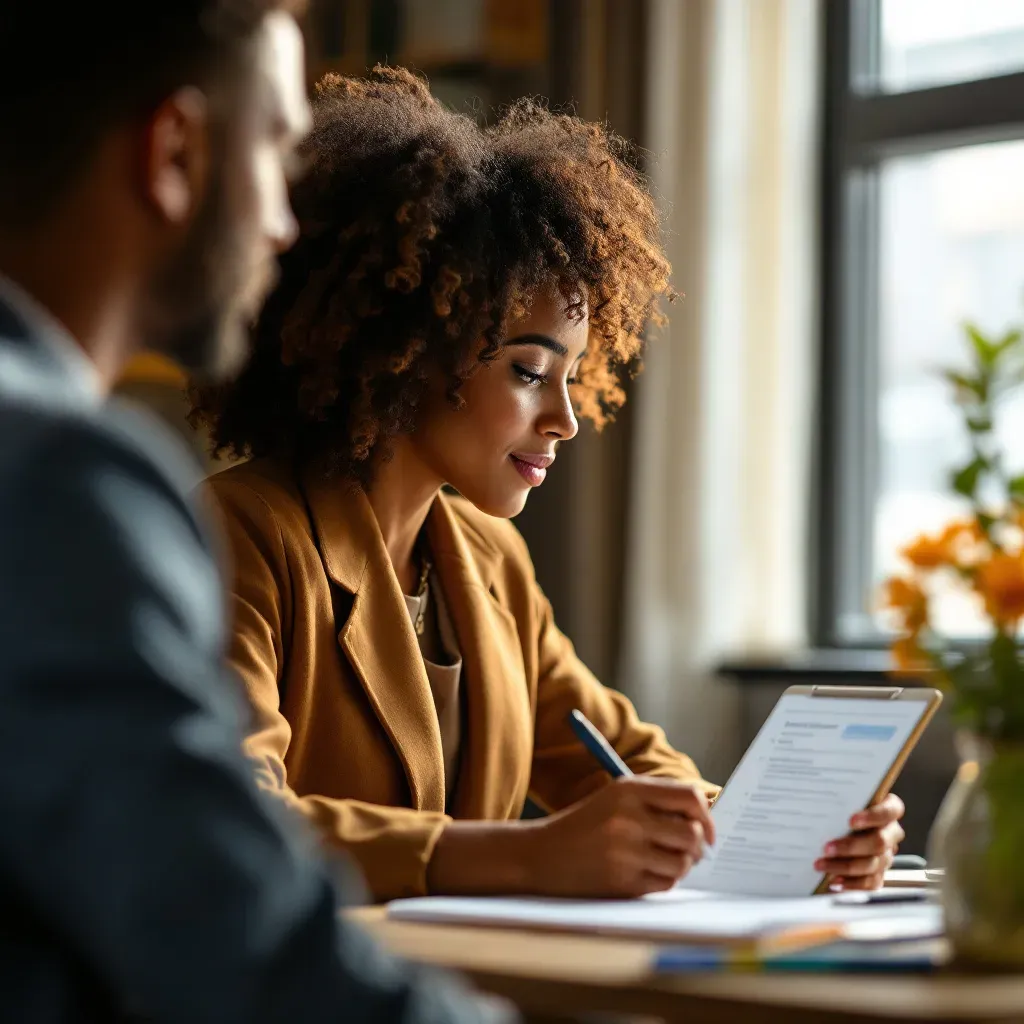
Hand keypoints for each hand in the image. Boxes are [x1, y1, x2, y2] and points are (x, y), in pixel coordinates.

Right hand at [426, 777, 714, 898]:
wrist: (540, 855)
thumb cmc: (585, 824)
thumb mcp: (616, 797)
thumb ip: (657, 800)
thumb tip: (707, 815)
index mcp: (628, 790)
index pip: (689, 798)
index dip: (707, 816)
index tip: (707, 830)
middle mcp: (628, 817)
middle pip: (692, 833)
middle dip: (698, 847)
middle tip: (689, 851)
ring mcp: (624, 851)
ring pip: (682, 863)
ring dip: (681, 866)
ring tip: (664, 862)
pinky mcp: (621, 881)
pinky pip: (665, 884)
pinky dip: (663, 881)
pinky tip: (646, 874)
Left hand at [815, 793, 905, 890]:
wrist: (839, 826)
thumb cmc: (841, 809)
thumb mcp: (841, 801)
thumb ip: (838, 802)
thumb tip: (816, 803)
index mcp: (889, 809)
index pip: (890, 811)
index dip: (873, 816)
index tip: (851, 821)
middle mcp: (891, 832)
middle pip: (879, 842)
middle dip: (851, 846)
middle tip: (827, 848)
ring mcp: (887, 854)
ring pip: (873, 864)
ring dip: (845, 866)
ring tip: (822, 865)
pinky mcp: (879, 873)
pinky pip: (870, 883)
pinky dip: (851, 883)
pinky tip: (834, 881)